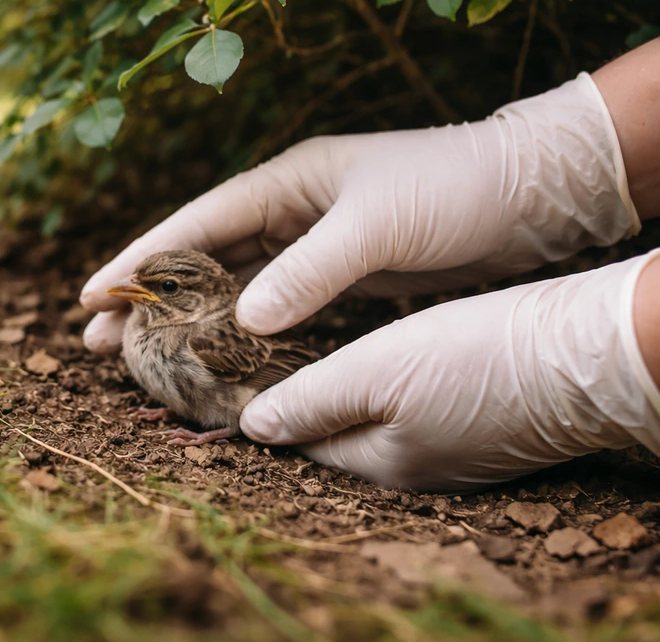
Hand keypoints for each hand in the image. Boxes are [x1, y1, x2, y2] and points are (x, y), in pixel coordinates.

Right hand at [81, 73, 638, 351]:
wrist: (527, 193)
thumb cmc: (453, 190)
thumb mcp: (377, 226)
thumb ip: (309, 271)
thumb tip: (240, 322)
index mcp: (287, 181)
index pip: (197, 223)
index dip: (141, 259)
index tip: (92, 292)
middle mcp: (289, 209)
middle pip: (200, 256)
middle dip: (149, 295)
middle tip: (98, 338)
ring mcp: (311, 243)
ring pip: (231, 284)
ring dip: (186, 317)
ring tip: (141, 353)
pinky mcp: (338, 274)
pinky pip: (273, 304)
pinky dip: (239, 330)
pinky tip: (216, 355)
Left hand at [239, 251, 659, 492]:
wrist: (586, 353)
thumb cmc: (476, 358)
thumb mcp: (380, 373)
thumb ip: (313, 401)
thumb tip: (252, 428)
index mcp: (383, 464)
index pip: (302, 441)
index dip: (266, 408)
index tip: (233, 373)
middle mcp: (415, 470)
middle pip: (338, 435)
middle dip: (303, 401)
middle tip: (264, 354)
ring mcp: (453, 452)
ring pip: (377, 422)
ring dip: (345, 392)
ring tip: (313, 349)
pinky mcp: (480, 425)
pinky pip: (414, 412)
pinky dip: (388, 389)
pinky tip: (383, 359)